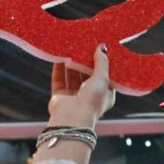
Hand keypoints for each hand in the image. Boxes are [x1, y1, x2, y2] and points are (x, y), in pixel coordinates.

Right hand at [32, 45, 114, 163]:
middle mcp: (90, 96)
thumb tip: (102, 47)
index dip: (102, 63)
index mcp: (105, 94)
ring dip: (71, 64)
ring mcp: (74, 96)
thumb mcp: (102, 79)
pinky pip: (59, 80)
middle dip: (84, 62)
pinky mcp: (60, 97)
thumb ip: (102, 63)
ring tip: (70, 49)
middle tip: (82, 46)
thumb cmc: (92, 100)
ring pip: (72, 76)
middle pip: (87, 75)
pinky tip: (58, 57)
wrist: (72, 118)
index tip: (99, 49)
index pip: (105, 76)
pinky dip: (58, 69)